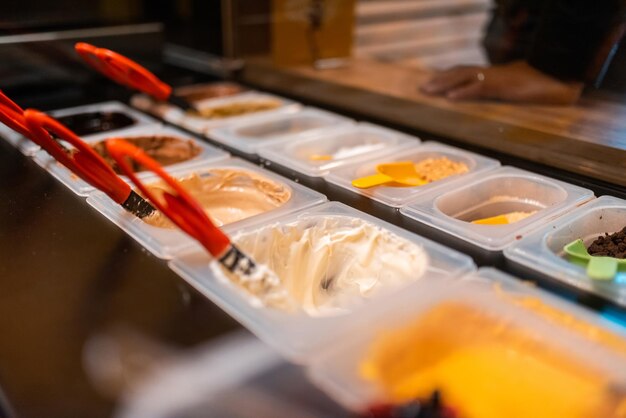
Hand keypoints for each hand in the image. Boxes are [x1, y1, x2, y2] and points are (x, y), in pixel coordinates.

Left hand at [420, 61, 583, 104]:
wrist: (565, 78)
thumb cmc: (548, 84)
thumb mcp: (523, 91)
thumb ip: (509, 93)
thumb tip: (500, 100)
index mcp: (497, 75)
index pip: (469, 73)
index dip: (450, 77)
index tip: (434, 84)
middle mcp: (495, 74)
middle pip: (461, 73)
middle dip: (440, 80)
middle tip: (421, 88)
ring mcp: (499, 78)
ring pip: (466, 77)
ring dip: (444, 84)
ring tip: (427, 91)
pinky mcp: (506, 86)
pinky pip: (481, 88)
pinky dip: (464, 92)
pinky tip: (450, 98)